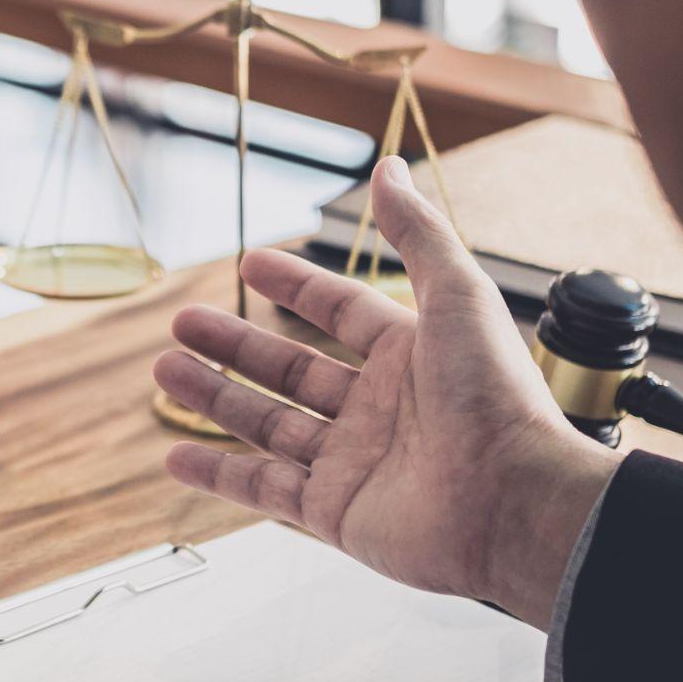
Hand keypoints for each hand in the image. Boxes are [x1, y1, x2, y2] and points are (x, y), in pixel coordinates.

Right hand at [152, 157, 620, 627]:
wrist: (517, 503)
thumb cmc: (498, 400)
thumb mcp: (458, 295)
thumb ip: (417, 232)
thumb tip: (390, 167)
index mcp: (411, 355)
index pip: (340, 312)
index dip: (295, 286)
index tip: (249, 263)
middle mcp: (379, 409)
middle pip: (290, 370)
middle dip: (234, 345)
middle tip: (182, 322)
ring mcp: (354, 463)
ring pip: (268, 424)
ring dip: (215, 398)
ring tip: (165, 370)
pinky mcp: (336, 514)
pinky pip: (265, 492)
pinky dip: (218, 477)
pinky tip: (176, 457)